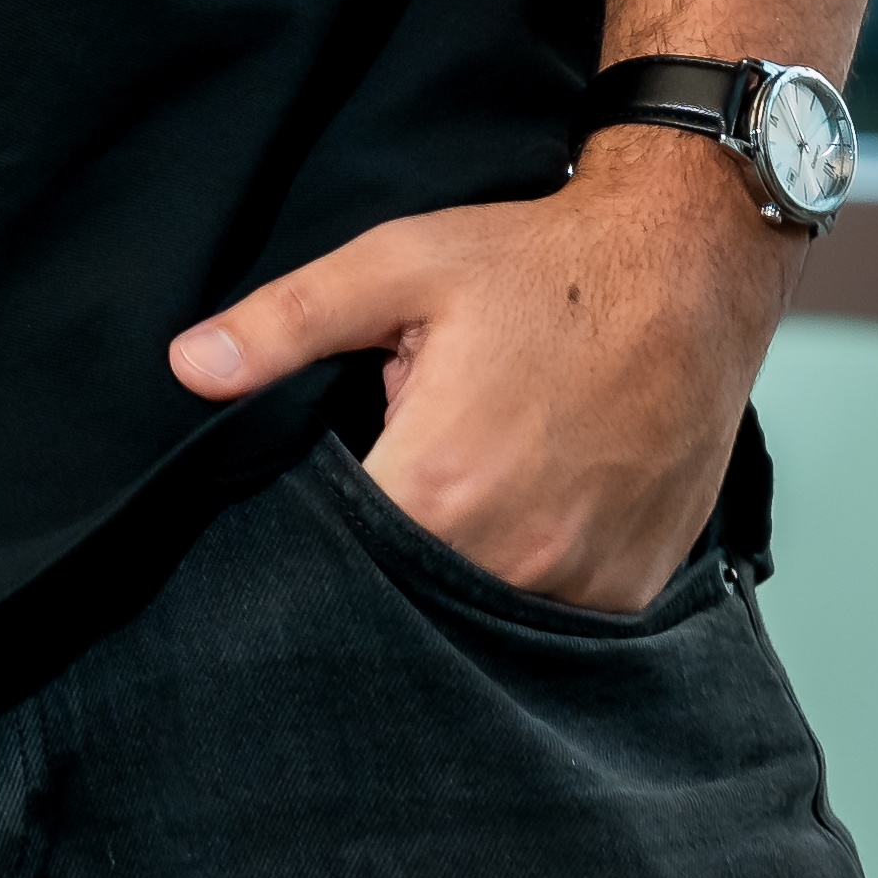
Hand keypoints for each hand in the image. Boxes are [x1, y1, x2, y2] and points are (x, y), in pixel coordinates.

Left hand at [168, 127, 795, 606]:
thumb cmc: (541, 266)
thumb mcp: (396, 266)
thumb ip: (284, 324)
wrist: (689, 273)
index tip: (300, 502)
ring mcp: (581, 582)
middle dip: (375, 555)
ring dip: (453, 569)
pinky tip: (518, 514)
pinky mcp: (629, 588)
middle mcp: (515, 556)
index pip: (333, 556)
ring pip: (478, 612)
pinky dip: (524, 575)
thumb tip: (188, 368)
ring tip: (457, 493)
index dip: (304, 531)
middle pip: (404, 592)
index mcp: (439, 486)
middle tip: (383, 482)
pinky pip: (550, 611)